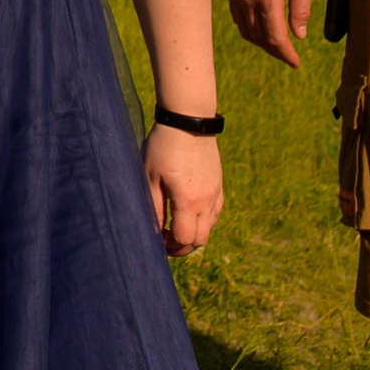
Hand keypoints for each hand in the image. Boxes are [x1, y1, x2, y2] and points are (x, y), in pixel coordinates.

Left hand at [145, 127, 223, 256]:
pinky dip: (203, 221)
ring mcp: (216, 194)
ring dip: (194, 234)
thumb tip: (154, 232)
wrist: (188, 122)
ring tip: (175, 227)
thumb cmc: (164, 147)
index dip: (170, 246)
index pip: (185, 239)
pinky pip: (215, 213)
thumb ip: (153, 207)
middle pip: (200, 240)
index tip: (157, 241)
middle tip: (165, 241)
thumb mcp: (150, 177)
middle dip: (182, 247)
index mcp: (188, 201)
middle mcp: (207, 202)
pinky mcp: (219, 185)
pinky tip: (188, 213)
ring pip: (210, 228)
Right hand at [227, 0, 315, 67]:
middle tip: (289, 55)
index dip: (286, 54)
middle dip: (275, 51)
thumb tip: (299, 34)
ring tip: (276, 44)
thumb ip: (301, 9)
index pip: (276, 38)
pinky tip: (260, 27)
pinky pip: (238, 17)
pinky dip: (249, 28)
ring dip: (261, 41)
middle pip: (259, 38)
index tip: (296, 62)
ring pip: (246, 30)